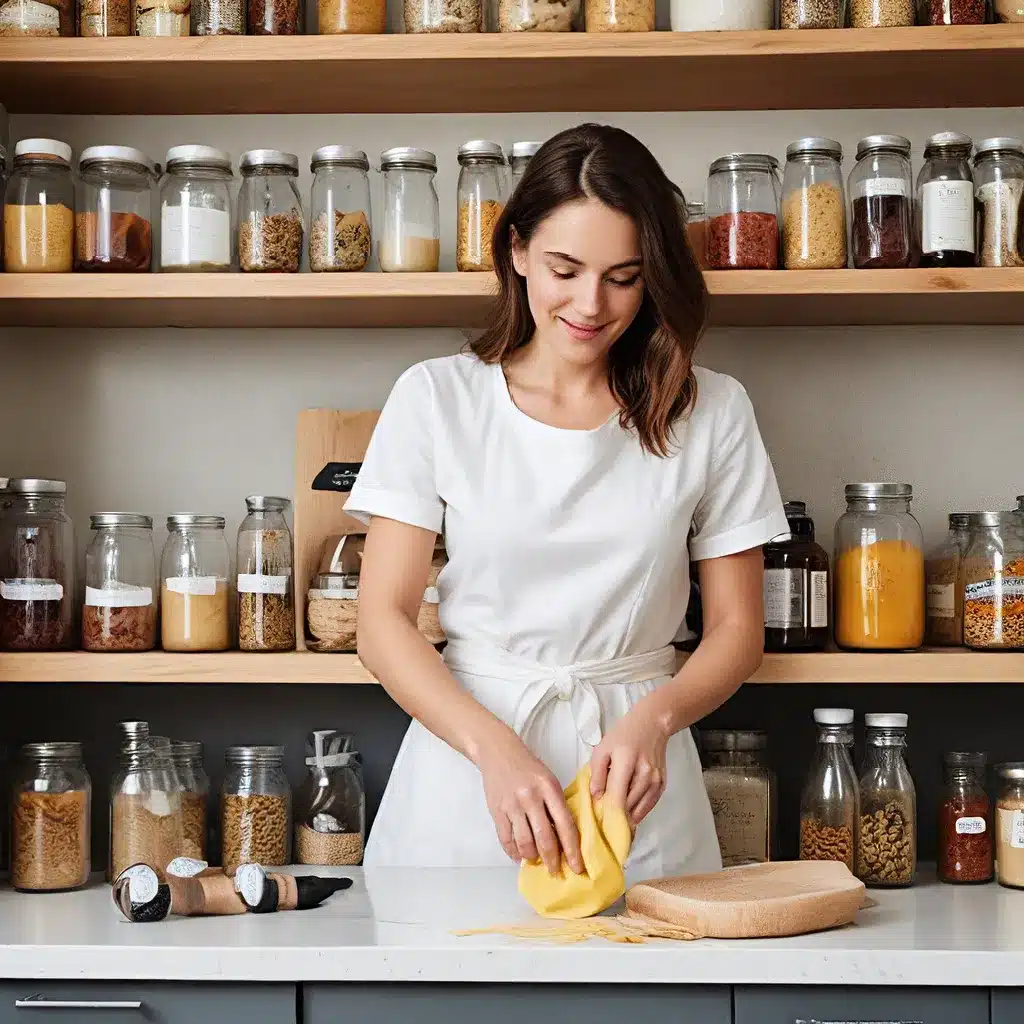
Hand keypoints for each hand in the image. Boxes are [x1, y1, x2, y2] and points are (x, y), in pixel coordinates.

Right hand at [478, 732, 582, 875]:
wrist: (498, 751)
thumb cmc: (528, 766)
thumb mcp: (548, 779)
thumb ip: (556, 804)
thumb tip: (564, 837)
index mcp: (549, 788)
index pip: (565, 824)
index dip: (572, 849)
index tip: (578, 866)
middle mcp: (531, 797)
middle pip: (545, 837)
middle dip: (553, 860)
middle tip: (557, 872)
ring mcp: (512, 805)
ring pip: (525, 842)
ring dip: (532, 857)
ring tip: (537, 862)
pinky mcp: (496, 810)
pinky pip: (506, 839)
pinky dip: (513, 852)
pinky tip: (519, 856)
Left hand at [590, 708, 668, 827]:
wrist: (651, 725)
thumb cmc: (624, 735)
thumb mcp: (603, 748)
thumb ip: (597, 773)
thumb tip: (596, 797)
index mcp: (626, 762)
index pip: (617, 796)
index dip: (607, 812)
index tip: (598, 819)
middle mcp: (645, 774)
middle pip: (628, 806)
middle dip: (615, 814)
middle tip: (604, 817)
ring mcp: (656, 780)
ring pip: (639, 809)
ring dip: (627, 815)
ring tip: (615, 816)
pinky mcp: (662, 784)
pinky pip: (649, 806)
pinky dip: (639, 811)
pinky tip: (630, 812)